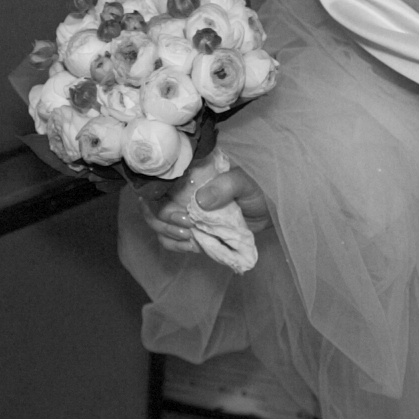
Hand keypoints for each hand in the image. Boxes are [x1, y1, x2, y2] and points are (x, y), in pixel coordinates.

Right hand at [137, 152, 271, 254]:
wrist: (267, 211)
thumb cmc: (256, 191)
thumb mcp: (245, 183)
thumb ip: (226, 186)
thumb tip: (200, 200)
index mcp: (189, 173)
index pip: (157, 180)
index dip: (156, 197)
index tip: (179, 212)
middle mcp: (179, 190)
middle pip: (150, 204)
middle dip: (162, 219)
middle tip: (187, 226)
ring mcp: (181, 210)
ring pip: (156, 222)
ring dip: (167, 233)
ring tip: (190, 238)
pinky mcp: (187, 228)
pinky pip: (168, 239)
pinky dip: (175, 244)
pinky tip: (192, 245)